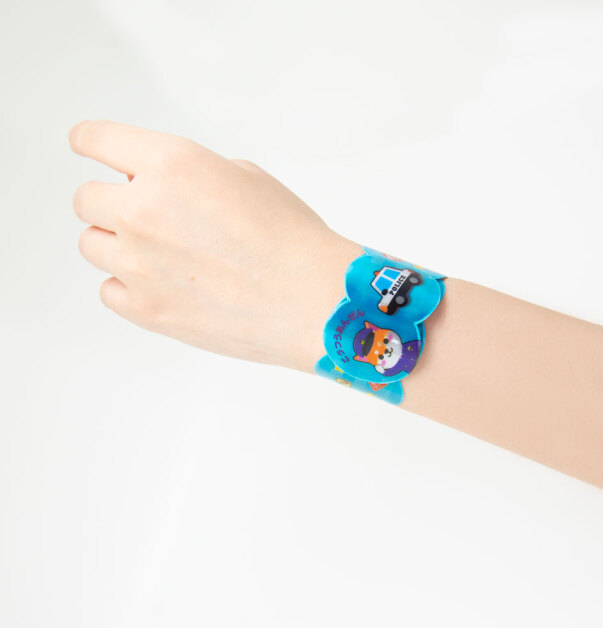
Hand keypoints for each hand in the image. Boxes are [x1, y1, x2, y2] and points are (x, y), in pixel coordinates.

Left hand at [70, 120, 361, 371]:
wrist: (312, 300)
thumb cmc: (292, 239)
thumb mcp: (246, 177)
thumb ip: (190, 174)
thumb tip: (164, 187)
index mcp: (170, 164)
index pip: (96, 139)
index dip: (90, 141)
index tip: (86, 145)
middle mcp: (143, 210)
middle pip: (86, 200)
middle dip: (112, 202)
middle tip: (146, 216)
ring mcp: (138, 264)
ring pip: (92, 245)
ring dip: (119, 244)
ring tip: (162, 255)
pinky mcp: (144, 309)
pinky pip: (109, 290)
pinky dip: (130, 286)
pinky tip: (166, 284)